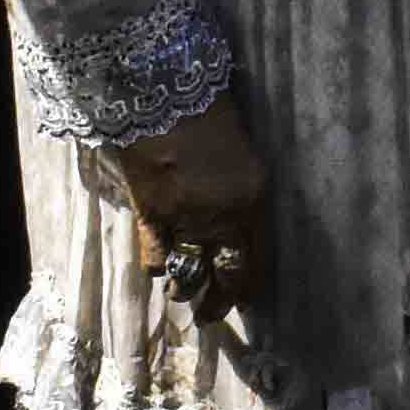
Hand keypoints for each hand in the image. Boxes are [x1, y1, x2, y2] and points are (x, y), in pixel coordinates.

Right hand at [113, 98, 272, 317]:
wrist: (161, 94)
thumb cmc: (207, 112)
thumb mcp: (241, 152)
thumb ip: (243, 191)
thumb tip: (235, 222)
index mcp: (253, 199)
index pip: (259, 257)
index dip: (251, 283)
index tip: (247, 296)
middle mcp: (223, 218)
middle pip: (228, 275)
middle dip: (220, 301)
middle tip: (211, 315)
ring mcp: (185, 221)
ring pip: (187, 276)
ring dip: (184, 291)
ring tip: (180, 296)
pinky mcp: (151, 217)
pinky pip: (155, 259)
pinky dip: (156, 266)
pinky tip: (157, 267)